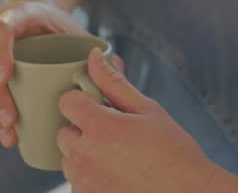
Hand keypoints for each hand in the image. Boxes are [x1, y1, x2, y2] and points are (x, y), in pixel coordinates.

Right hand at [0, 0, 87, 147]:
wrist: (33, 13)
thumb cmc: (55, 26)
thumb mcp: (74, 29)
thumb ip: (96, 50)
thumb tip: (116, 68)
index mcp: (16, 13)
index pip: (0, 29)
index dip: (0, 52)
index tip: (5, 78)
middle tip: (12, 121)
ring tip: (8, 135)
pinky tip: (0, 129)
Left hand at [57, 49, 224, 192]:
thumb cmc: (173, 151)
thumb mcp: (147, 110)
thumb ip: (114, 83)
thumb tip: (94, 56)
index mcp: (99, 127)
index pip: (66, 102)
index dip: (83, 101)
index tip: (100, 107)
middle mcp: (86, 156)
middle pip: (64, 132)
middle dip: (83, 129)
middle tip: (113, 134)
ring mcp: (85, 182)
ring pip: (68, 159)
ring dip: (84, 155)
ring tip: (116, 156)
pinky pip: (76, 182)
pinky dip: (90, 177)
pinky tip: (115, 175)